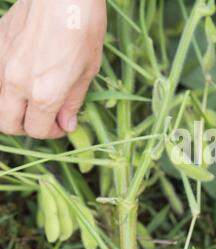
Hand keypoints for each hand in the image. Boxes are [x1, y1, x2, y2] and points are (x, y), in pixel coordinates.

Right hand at [0, 0, 105, 138]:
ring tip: (31, 102)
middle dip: (26, 127)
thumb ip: (72, 102)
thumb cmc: (84, 28)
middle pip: (8, 124)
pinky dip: (4, 87)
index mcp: (45, 94)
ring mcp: (0, 65)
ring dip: (11, 110)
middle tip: (45, 119)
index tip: (61, 126)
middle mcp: (16, 84)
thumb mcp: (88, 71)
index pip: (37, 130)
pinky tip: (21, 78)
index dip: (52, 133)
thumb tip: (67, 125)